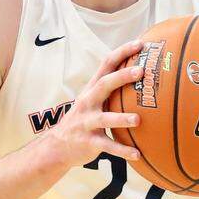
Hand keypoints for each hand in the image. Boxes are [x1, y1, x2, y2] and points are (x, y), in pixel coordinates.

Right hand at [44, 39, 143, 168]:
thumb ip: (110, 89)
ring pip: (105, 119)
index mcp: (91, 90)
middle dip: (122, 77)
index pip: (106, 64)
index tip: (140, 43)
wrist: (58, 146)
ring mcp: (87, 123)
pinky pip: (108, 147)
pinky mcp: (89, 142)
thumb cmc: (83, 120)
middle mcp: (88, 103)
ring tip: (138, 120)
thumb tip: (140, 73)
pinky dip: (122, 151)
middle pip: (104, 85)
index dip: (122, 52)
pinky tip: (137, 154)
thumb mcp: (92, 101)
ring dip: (121, 119)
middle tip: (141, 71)